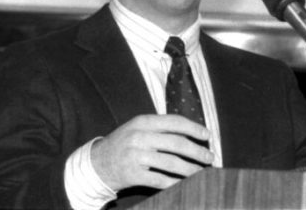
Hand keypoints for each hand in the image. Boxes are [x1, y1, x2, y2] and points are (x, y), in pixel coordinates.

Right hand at [91, 114, 213, 190]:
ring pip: (171, 162)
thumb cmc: (124, 144)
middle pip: (177, 143)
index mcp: (143, 121)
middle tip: (210, 157)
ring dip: (190, 169)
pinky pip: (160, 179)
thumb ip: (160, 128)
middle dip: (197, 151)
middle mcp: (140, 136)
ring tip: (201, 172)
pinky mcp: (133, 174)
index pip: (175, 122)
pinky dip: (175, 183)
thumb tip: (191, 133)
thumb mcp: (138, 129)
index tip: (207, 135)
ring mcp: (135, 156)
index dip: (194, 128)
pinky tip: (185, 184)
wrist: (96, 164)